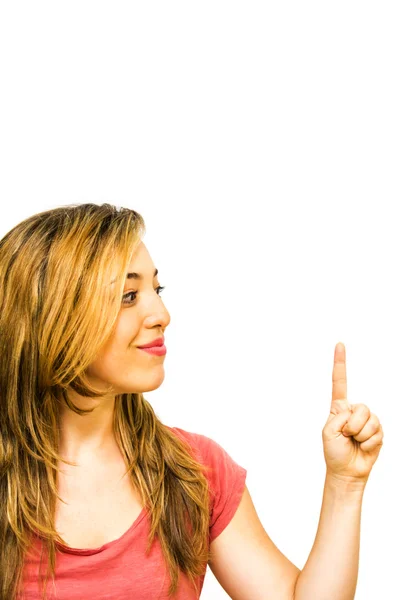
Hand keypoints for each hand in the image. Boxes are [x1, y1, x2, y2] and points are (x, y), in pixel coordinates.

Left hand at [322, 342, 383, 484]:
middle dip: (353, 425)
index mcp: (339, 407)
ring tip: (355, 442)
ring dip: (361, 435)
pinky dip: (369, 442)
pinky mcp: (378, 431)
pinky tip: (364, 447)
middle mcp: (354, 411)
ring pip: (370, 420)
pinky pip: (377, 432)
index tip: (339, 344)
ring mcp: (367, 420)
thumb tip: (354, 413)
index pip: (340, 382)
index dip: (340, 363)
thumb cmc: (334, 452)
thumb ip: (339, 417)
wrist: (347, 471)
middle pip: (361, 407)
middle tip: (347, 436)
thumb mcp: (328, 432)